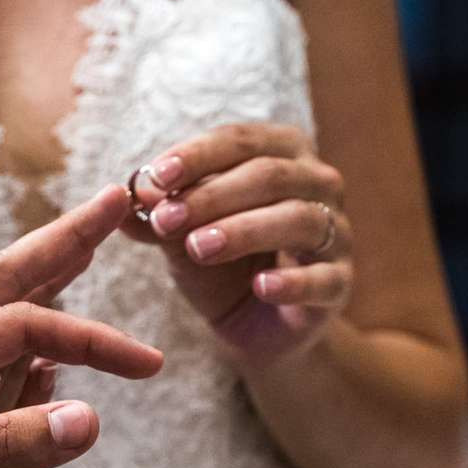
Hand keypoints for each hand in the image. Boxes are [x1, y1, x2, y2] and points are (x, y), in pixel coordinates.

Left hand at [0, 188, 162, 467]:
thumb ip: (0, 448)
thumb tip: (88, 420)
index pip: (25, 329)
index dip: (91, 343)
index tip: (148, 367)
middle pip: (4, 280)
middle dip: (62, 242)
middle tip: (114, 202)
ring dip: (39, 277)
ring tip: (83, 246)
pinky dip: (11, 350)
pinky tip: (39, 364)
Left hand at [125, 123, 352, 367]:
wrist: (256, 326)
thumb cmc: (222, 265)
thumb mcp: (183, 237)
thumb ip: (160, 215)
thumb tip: (128, 192)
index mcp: (282, 154)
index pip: (240, 141)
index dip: (198, 156)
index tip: (157, 177)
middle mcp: (318, 184)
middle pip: (270, 176)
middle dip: (212, 196)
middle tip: (167, 219)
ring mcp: (335, 233)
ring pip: (299, 219)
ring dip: (244, 230)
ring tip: (197, 248)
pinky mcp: (340, 282)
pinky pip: (322, 278)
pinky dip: (291, 281)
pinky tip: (260, 286)